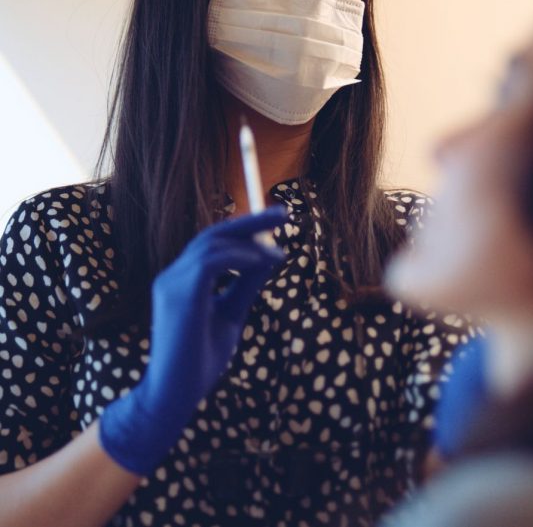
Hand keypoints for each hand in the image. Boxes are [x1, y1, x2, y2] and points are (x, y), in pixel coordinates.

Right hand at [99, 206, 285, 474]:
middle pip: (212, 235)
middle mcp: (172, 276)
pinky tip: (261, 261)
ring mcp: (171, 283)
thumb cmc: (199, 361)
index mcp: (182, 281)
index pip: (212, 244)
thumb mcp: (230, 316)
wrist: (173, 397)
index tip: (273, 223)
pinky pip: (211, 263)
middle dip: (249, 222)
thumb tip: (270, 256)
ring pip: (211, 245)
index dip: (242, 229)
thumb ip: (245, 287)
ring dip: (250, 241)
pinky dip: (239, 258)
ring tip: (278, 249)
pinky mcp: (178, 295)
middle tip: (283, 213)